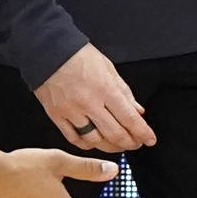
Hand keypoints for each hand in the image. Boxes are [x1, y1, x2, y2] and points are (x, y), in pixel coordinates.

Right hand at [35, 43, 155, 151]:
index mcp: (104, 88)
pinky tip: (94, 142)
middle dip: (130, 142)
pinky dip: (87, 144)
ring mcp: (71, 111)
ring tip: (117, 144)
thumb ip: (124, 91)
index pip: (129, 118)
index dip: (143, 132)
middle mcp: (89, 102)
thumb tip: (137, 111)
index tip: (150, 139)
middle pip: (115, 133)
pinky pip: (74, 138)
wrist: (47, 50)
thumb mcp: (107, 67)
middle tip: (136, 143)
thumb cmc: (77, 55)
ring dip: (110, 146)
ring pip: (95, 140)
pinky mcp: (56, 115)